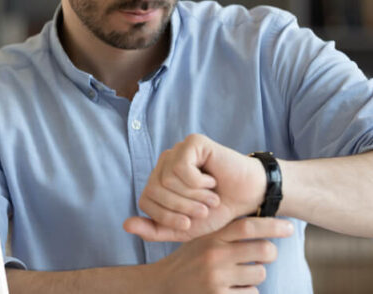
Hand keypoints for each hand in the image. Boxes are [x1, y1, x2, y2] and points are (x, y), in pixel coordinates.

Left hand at [124, 134, 268, 241]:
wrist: (247, 198)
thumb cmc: (217, 212)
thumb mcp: (183, 229)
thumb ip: (155, 230)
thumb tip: (125, 225)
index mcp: (159, 182)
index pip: (145, 201)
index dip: (166, 217)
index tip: (189, 223)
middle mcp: (164, 163)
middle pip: (155, 190)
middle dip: (182, 208)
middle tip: (204, 209)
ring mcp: (177, 151)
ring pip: (167, 180)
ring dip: (194, 196)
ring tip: (211, 196)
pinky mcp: (192, 142)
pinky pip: (181, 168)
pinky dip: (199, 182)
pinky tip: (212, 180)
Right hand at [148, 216, 292, 293]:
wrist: (162, 285)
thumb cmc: (190, 262)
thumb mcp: (204, 242)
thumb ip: (228, 235)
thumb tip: (265, 228)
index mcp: (213, 238)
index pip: (248, 226)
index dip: (273, 225)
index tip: (290, 227)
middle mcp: (215, 256)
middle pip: (263, 250)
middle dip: (269, 253)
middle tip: (263, 256)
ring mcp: (217, 279)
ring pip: (259, 275)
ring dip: (254, 277)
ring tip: (238, 277)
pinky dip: (246, 293)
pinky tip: (231, 290)